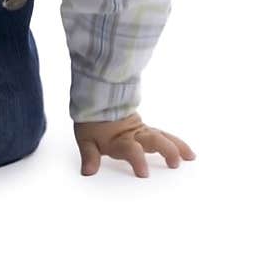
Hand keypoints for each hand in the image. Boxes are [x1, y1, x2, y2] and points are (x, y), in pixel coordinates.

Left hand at [74, 112, 195, 177]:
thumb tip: (88, 171)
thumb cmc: (93, 122)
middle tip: (175, 164)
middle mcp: (134, 134)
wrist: (97, 101)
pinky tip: (186, 150)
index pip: (131, 149)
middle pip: (154, 140)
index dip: (138, 160)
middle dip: (166, 151)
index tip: (144, 174)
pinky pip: (164, 135)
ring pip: (164, 136)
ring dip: (178, 146)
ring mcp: (142, 131)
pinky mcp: (146, 129)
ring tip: (191, 157)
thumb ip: (89, 156)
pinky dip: (176, 142)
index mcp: (120, 140)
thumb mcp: (86, 140)